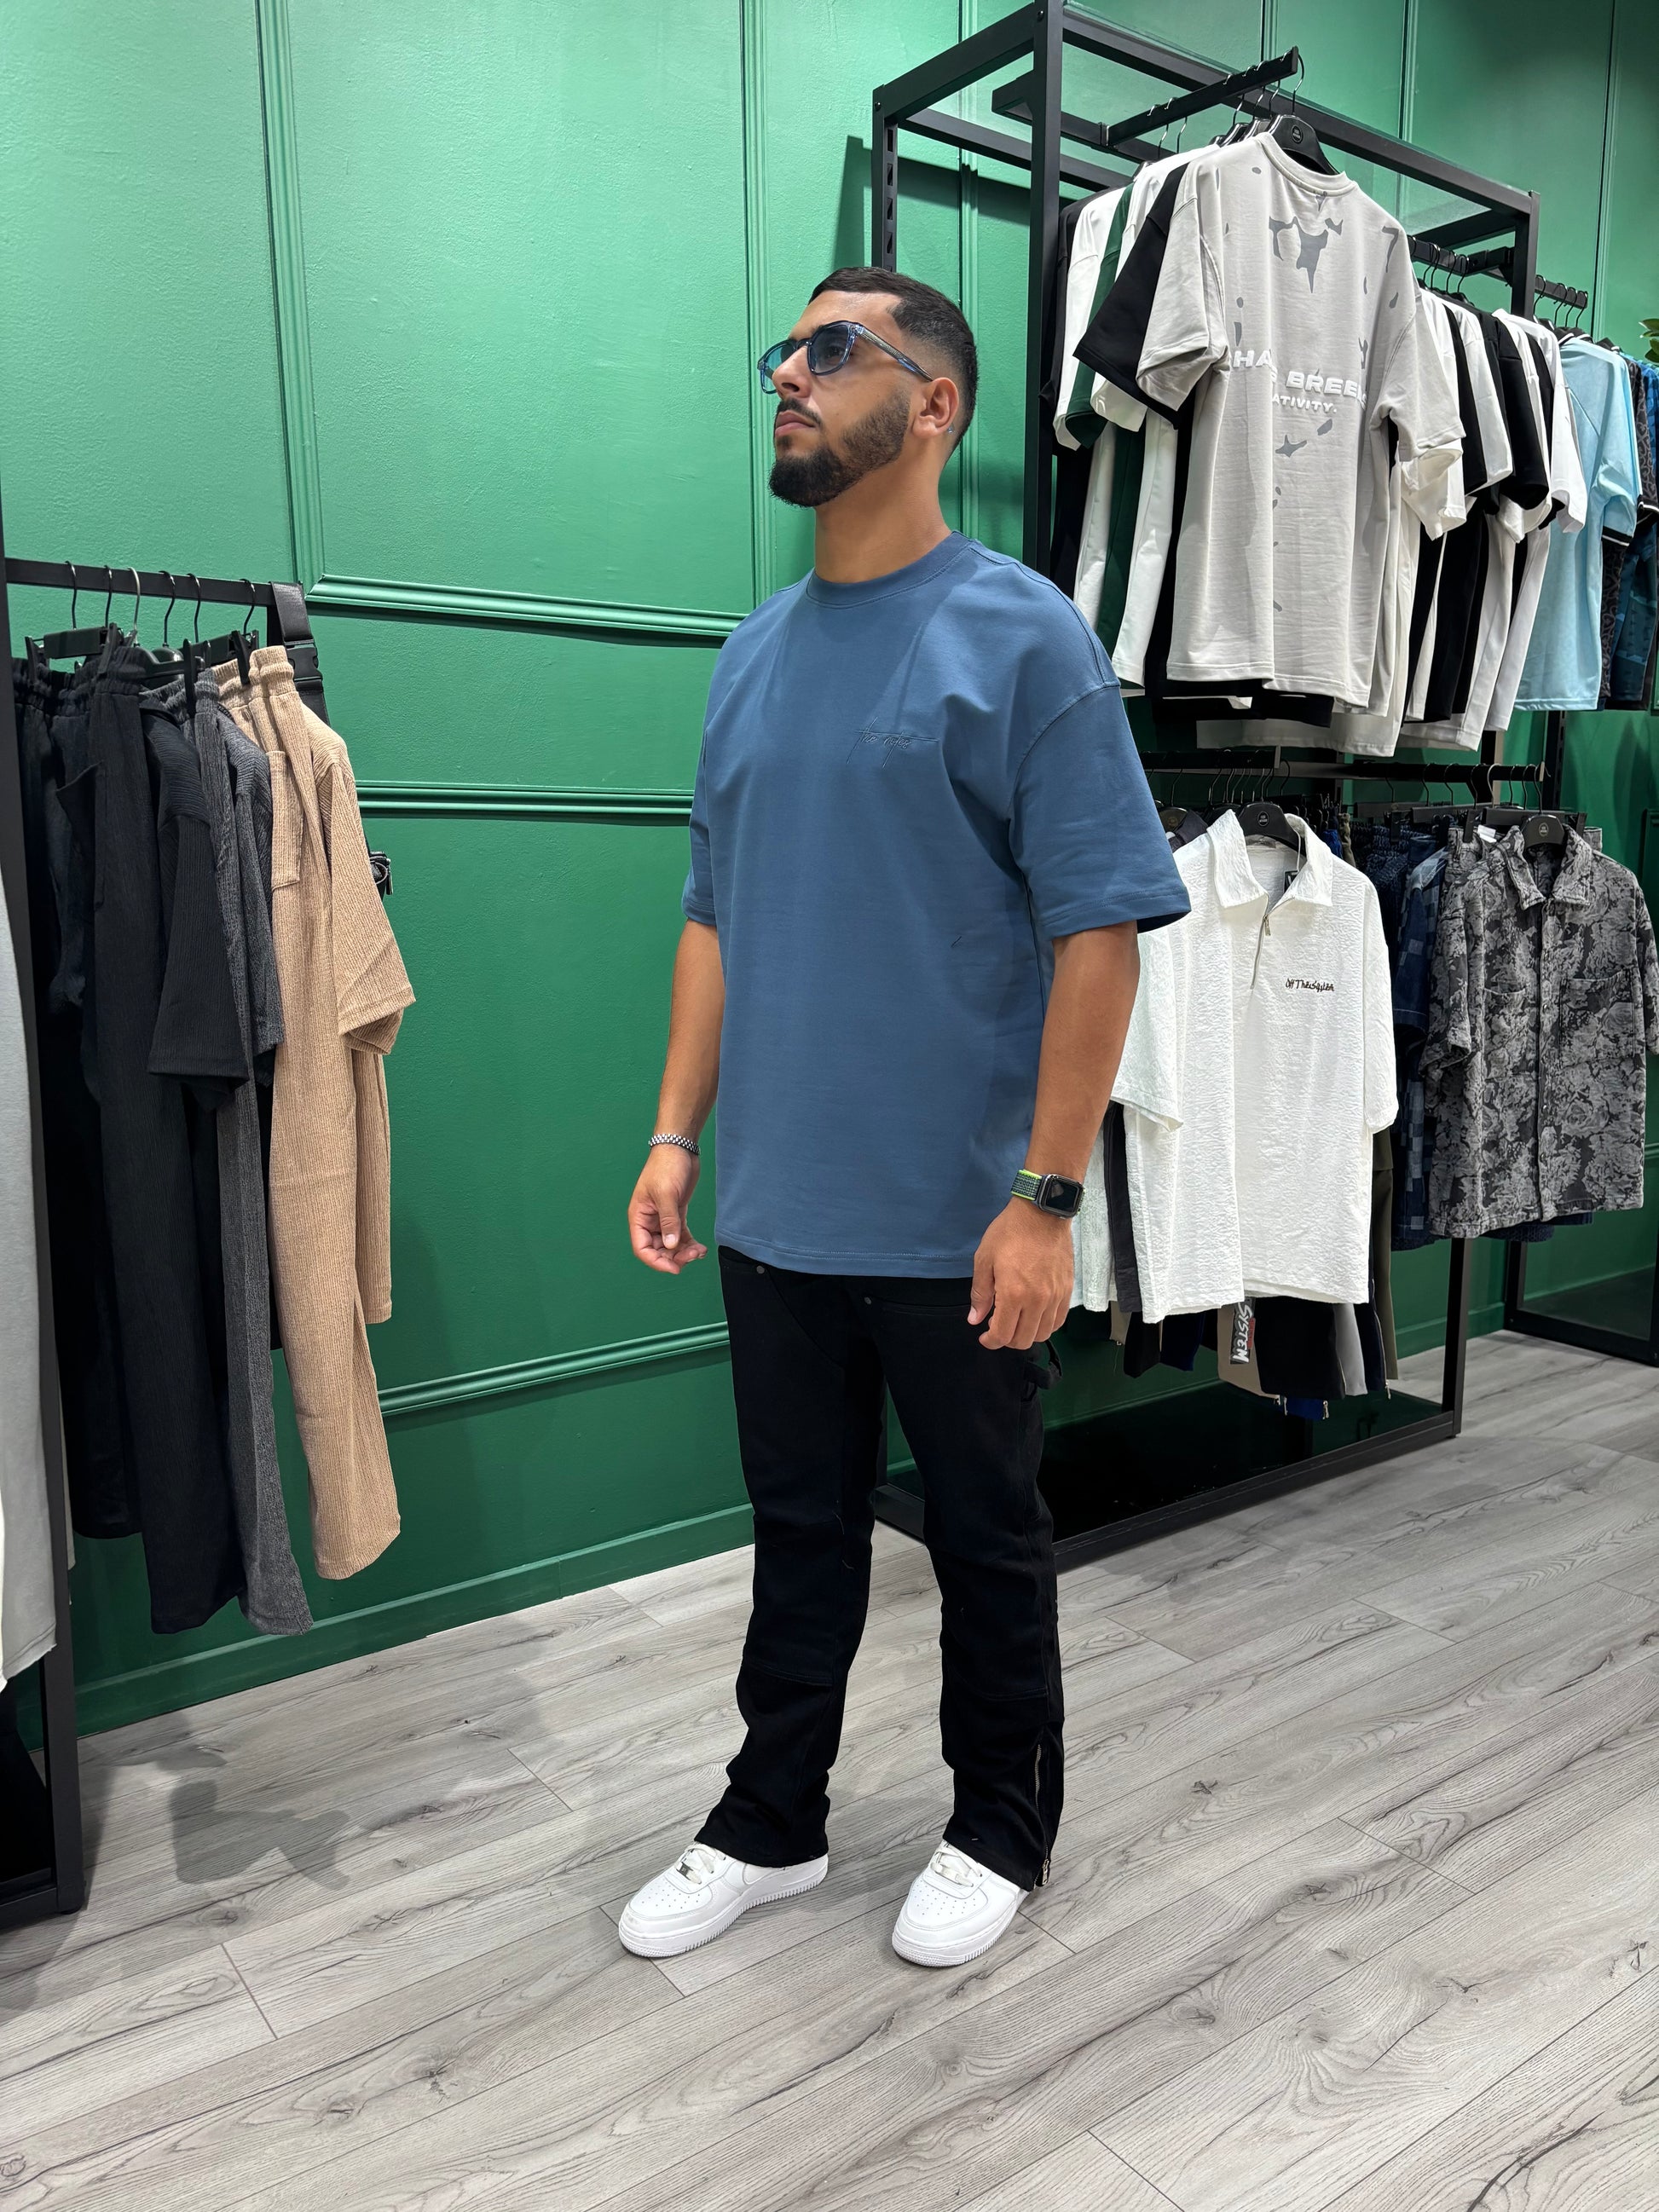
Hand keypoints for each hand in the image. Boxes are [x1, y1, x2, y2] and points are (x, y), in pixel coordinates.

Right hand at [629, 1146, 707, 1273]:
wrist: (680, 1148)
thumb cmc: (666, 1166)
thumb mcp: (666, 1194)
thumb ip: (668, 1221)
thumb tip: (671, 1245)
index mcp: (639, 1216)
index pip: (642, 1248)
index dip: (656, 1261)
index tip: (674, 1268)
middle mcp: (649, 1221)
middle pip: (658, 1250)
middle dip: (674, 1257)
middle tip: (692, 1257)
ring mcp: (663, 1218)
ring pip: (671, 1245)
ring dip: (684, 1253)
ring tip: (699, 1251)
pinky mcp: (676, 1214)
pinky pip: (681, 1236)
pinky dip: (689, 1244)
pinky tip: (700, 1248)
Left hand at [969, 1200, 1073, 1350]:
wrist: (1042, 1214)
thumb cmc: (1009, 1233)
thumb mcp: (984, 1260)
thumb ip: (980, 1294)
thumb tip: (975, 1320)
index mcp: (1014, 1294)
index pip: (1002, 1334)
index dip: (991, 1342)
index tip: (984, 1337)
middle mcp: (1037, 1301)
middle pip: (1024, 1340)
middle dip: (1006, 1340)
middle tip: (997, 1327)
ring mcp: (1055, 1297)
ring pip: (1042, 1334)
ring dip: (1026, 1335)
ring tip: (1016, 1321)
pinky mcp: (1067, 1291)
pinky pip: (1058, 1321)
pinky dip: (1045, 1326)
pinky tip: (1034, 1316)